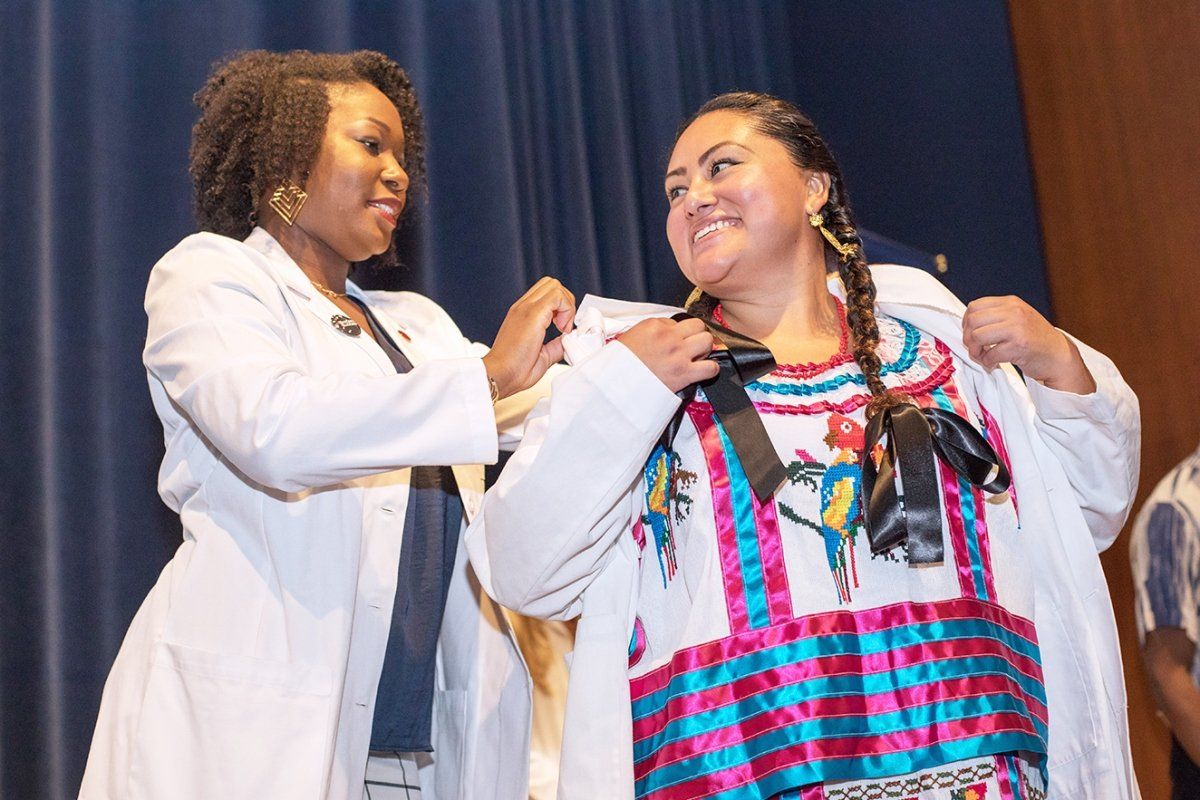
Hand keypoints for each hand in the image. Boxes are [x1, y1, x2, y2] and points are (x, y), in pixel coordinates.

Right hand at [483, 277, 575, 399]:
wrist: (499, 375)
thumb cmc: (513, 370)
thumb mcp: (542, 355)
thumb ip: (556, 345)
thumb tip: (568, 341)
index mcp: (523, 314)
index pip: (546, 294)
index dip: (561, 307)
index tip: (562, 329)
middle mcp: (523, 307)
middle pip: (551, 284)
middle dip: (566, 301)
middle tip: (564, 326)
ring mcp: (525, 308)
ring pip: (555, 286)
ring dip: (566, 304)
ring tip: (562, 328)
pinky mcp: (532, 314)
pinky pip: (557, 296)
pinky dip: (566, 309)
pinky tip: (561, 329)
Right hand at [618, 317, 719, 392]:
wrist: (615, 385)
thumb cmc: (620, 364)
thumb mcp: (631, 337)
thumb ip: (651, 332)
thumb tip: (668, 332)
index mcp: (654, 325)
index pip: (677, 321)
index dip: (678, 332)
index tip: (673, 341)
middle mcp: (668, 337)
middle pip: (698, 326)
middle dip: (696, 335)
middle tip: (690, 346)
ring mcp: (678, 355)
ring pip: (707, 341)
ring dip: (705, 349)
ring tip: (697, 357)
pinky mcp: (684, 373)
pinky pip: (710, 367)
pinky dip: (710, 369)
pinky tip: (703, 371)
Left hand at [962, 295, 1095, 393]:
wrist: (1058, 355)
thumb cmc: (1034, 339)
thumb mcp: (1016, 318)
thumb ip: (996, 316)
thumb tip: (967, 324)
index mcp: (1011, 303)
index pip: (975, 306)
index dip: (966, 323)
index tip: (971, 334)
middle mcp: (1014, 312)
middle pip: (973, 320)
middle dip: (968, 338)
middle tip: (975, 349)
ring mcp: (1017, 328)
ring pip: (977, 336)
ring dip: (975, 351)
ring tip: (983, 357)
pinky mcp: (1020, 345)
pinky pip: (990, 354)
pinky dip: (987, 362)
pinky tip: (994, 364)